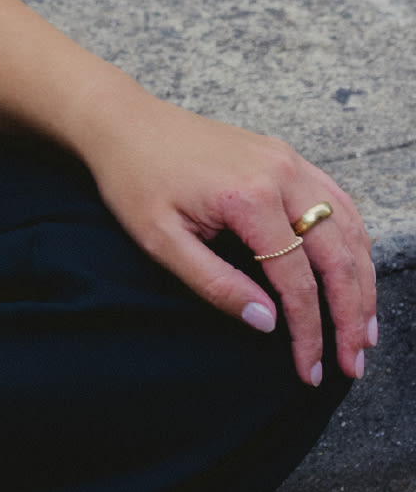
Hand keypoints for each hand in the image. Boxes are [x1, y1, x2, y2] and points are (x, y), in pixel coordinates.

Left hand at [76, 81, 375, 387]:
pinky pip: (339, 204)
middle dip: (351, 315)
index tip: (311, 369)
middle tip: (355, 362)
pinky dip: (355, 244)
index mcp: (249, 198)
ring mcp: (291, 162)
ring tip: (364, 329)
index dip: (309, 331)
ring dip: (364, 283)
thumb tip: (267, 323)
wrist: (126, 123)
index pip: (296, 280)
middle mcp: (283, 175)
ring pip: (349, 230)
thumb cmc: (135, 180)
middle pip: (338, 257)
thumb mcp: (160, 241)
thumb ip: (216, 283)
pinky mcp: (289, 158)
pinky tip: (357, 274)